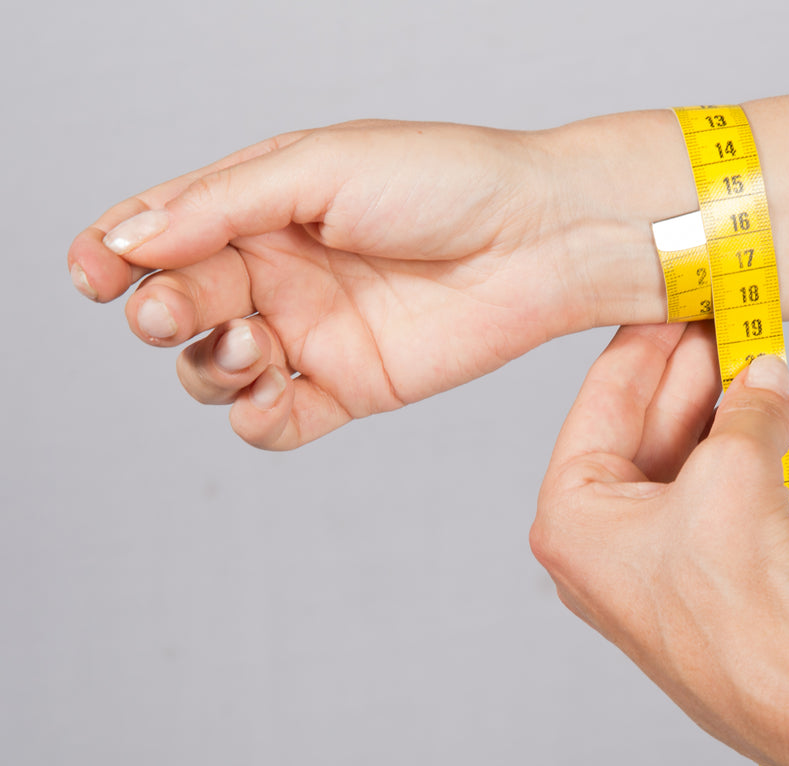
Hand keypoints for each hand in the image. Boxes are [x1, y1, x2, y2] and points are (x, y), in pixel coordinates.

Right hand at [67, 115, 694, 448]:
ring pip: (215, 371)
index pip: (159, 236)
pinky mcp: (353, 387)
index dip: (111, 256)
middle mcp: (279, 272)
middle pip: (179, 306)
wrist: (542, 238)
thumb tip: (130, 237)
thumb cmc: (447, 180)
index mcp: (261, 208)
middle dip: (161, 311)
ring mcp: (314, 334)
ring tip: (245, 343)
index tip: (92, 272)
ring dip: (207, 366)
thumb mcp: (321, 166)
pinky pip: (278, 421)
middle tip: (177, 308)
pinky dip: (257, 419)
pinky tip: (271, 396)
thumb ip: (223, 203)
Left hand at [531, 323, 788, 765]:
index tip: (677, 296)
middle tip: (733, 318)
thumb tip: (766, 372)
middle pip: (645, 428)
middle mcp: (598, 544)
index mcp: (571, 517)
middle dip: (695, 374)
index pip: (604, 400)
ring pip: (685, 461)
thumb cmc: (734, 607)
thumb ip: (747, 407)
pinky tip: (779, 414)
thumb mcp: (735, 474)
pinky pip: (713, 495)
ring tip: (767, 360)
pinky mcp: (699, 582)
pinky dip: (744, 454)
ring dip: (728, 411)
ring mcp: (649, 567)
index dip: (647, 340)